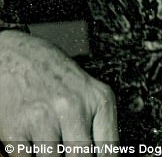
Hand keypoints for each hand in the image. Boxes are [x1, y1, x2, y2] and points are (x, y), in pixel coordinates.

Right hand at [0, 30, 117, 144]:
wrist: (14, 54)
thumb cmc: (53, 73)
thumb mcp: (86, 91)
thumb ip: (96, 124)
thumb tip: (103, 155)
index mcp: (98, 99)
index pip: (109, 152)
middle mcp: (73, 107)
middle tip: (68, 154)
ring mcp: (43, 118)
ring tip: (50, 143)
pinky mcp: (16, 128)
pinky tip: (32, 144)